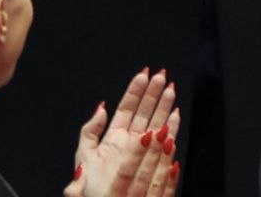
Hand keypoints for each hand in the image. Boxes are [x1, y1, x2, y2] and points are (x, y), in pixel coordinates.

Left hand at [68, 68, 179, 196]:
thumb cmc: (92, 189)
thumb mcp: (84, 157)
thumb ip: (90, 131)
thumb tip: (100, 108)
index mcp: (113, 138)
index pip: (127, 108)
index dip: (135, 91)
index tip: (143, 75)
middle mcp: (130, 143)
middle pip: (144, 112)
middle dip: (153, 93)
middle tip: (161, 75)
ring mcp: (143, 153)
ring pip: (157, 124)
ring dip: (164, 107)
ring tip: (171, 90)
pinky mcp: (153, 165)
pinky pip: (165, 144)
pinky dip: (172, 130)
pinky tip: (176, 116)